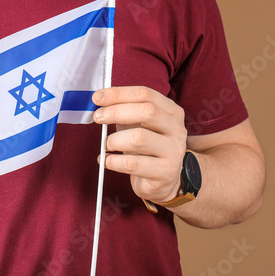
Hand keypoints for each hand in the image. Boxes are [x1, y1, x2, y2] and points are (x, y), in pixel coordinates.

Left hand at [92, 86, 187, 202]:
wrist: (163, 182)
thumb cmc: (146, 149)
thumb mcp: (138, 125)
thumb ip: (123, 111)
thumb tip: (100, 99)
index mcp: (172, 112)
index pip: (146, 94)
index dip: (119, 94)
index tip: (97, 97)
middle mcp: (177, 129)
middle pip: (147, 112)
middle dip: (116, 112)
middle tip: (97, 118)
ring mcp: (173, 152)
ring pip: (139, 138)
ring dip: (114, 140)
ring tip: (106, 145)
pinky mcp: (164, 173)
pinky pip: (132, 164)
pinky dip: (113, 161)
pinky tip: (106, 160)